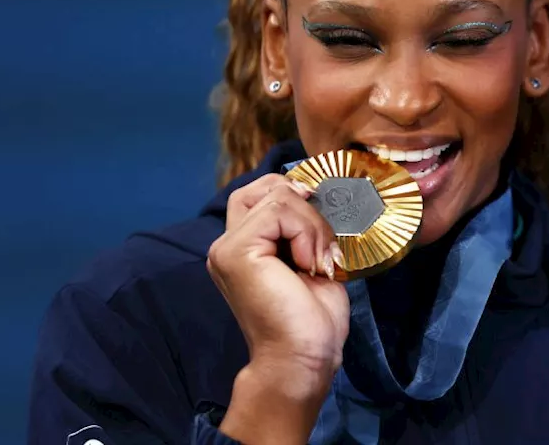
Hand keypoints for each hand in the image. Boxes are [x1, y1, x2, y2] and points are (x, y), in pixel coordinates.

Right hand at [206, 174, 349, 433]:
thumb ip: (304, 228)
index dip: (296, 197)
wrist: (302, 361)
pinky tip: (309, 265)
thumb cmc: (311, 321)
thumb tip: (319, 194)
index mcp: (243, 248)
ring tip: (318, 261)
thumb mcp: (312, 260)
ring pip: (279, 196)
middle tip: (320, 242)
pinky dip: (307, 232)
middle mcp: (226, 245)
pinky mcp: (236, 252)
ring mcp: (226, 247)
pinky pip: (279, 211)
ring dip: (313, 225)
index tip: (322, 228)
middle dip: (302, 202)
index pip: (263, 194)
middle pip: (265, 187)